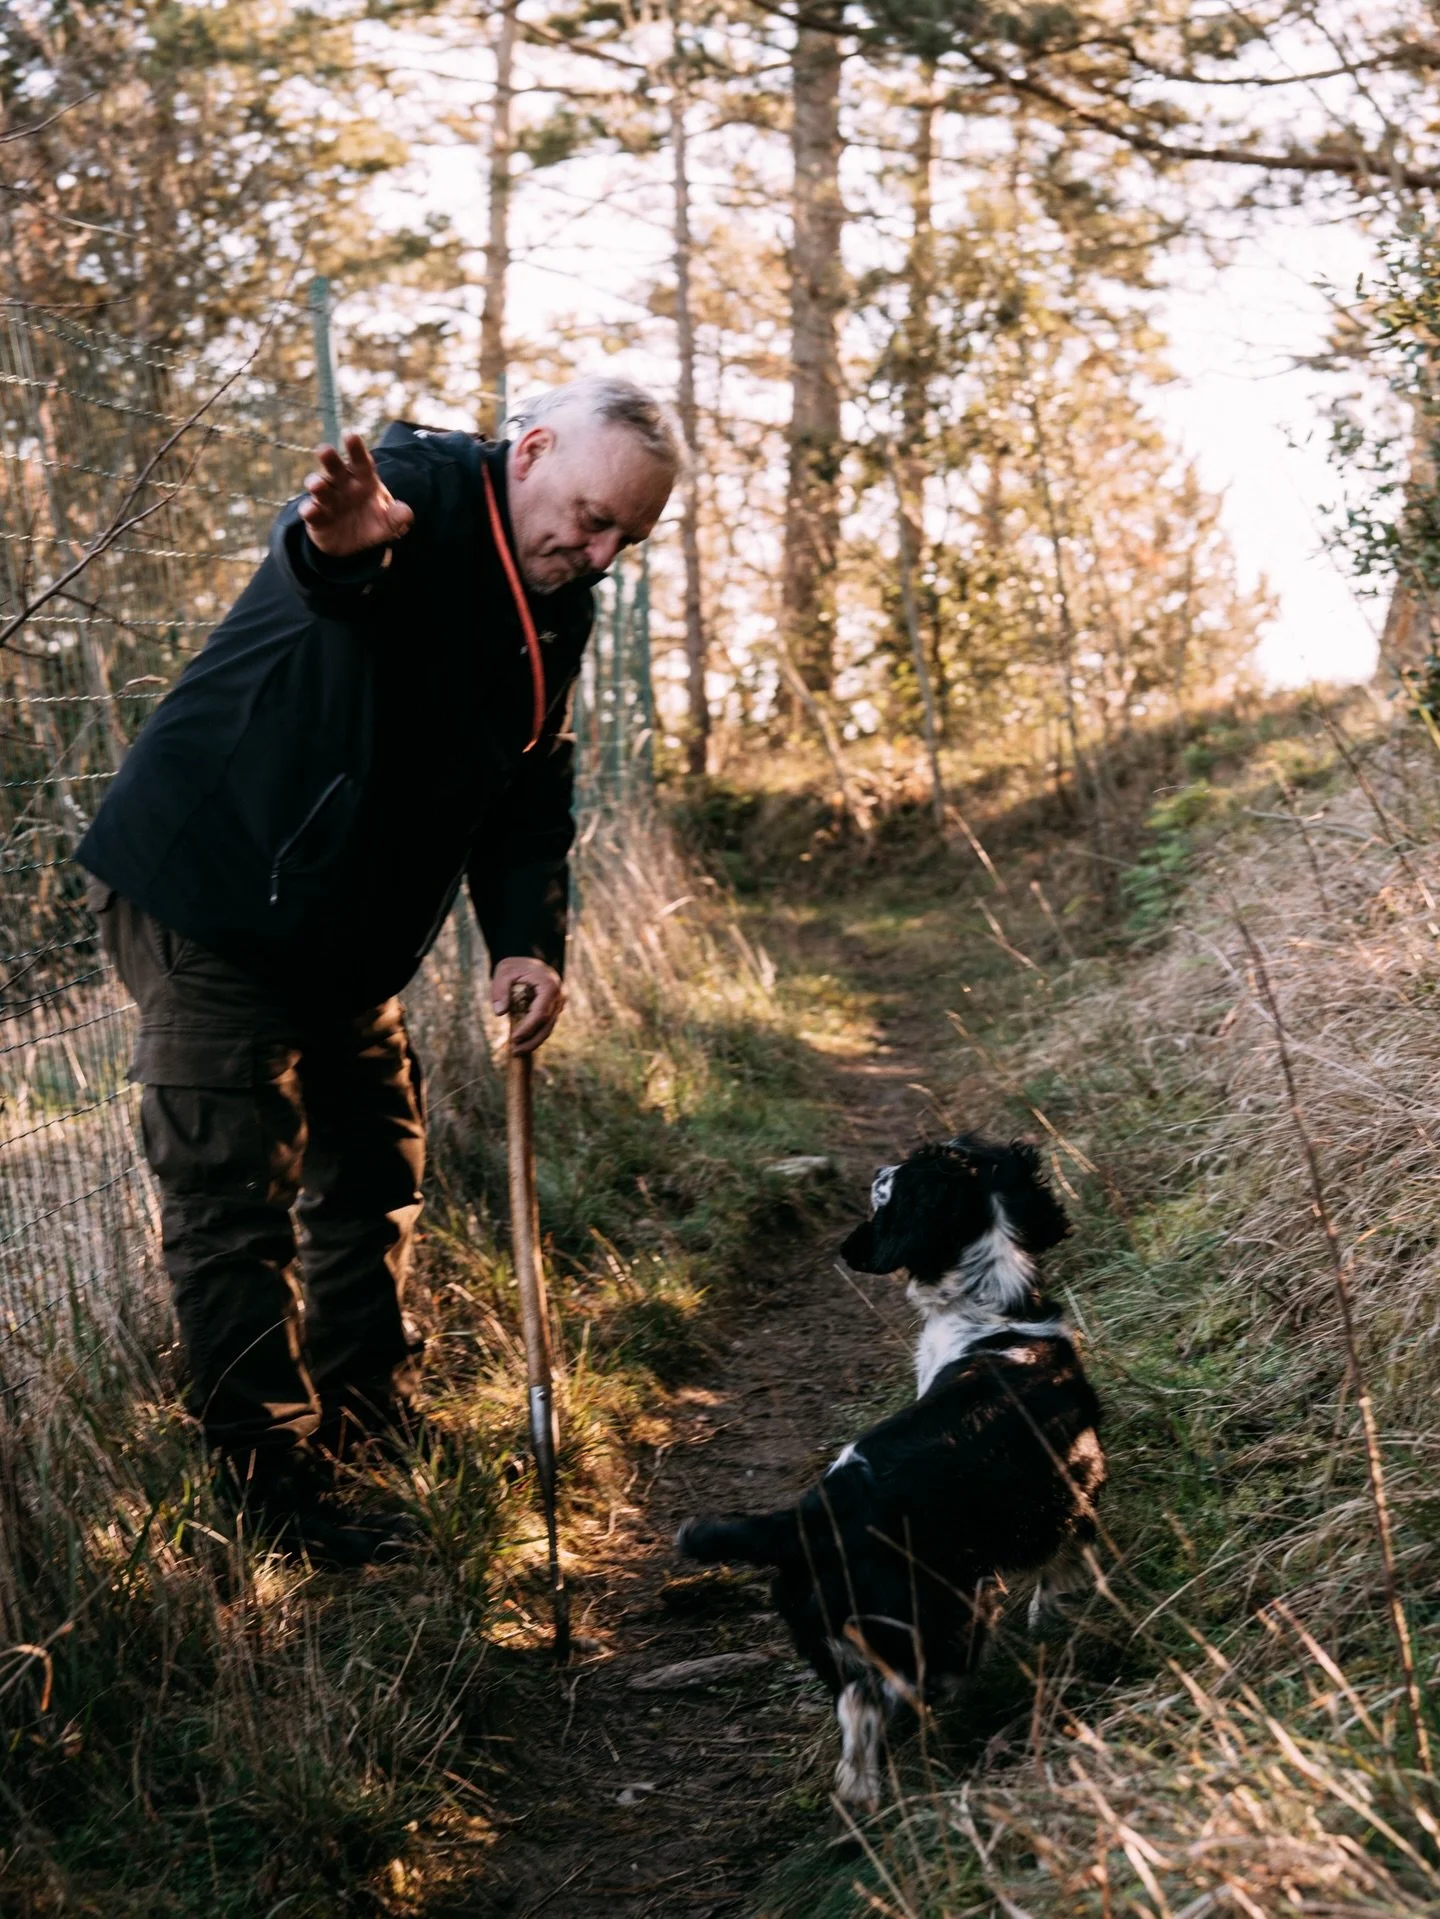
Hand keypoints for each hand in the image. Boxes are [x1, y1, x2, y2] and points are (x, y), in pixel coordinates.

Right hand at [298, 430, 414, 556]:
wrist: (354, 544)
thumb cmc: (372, 522)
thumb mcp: (388, 522)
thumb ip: (397, 517)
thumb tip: (406, 513)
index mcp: (363, 480)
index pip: (361, 462)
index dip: (355, 449)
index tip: (350, 435)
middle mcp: (342, 485)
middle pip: (335, 468)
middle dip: (329, 459)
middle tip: (323, 450)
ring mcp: (327, 500)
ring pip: (319, 487)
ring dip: (316, 484)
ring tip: (317, 485)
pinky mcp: (315, 517)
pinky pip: (310, 511)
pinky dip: (309, 510)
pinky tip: (310, 510)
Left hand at [492, 956, 564, 1053]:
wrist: (529, 958)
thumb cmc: (516, 965)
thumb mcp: (504, 972)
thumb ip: (500, 990)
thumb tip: (499, 1012)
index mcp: (549, 986)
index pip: (540, 1014)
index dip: (527, 1029)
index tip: (514, 1039)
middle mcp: (558, 997)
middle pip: (547, 1025)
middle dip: (531, 1041)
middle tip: (515, 1052)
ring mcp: (558, 1003)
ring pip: (549, 1028)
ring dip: (534, 1041)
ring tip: (517, 1052)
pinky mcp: (554, 1008)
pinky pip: (546, 1025)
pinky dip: (536, 1035)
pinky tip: (523, 1043)